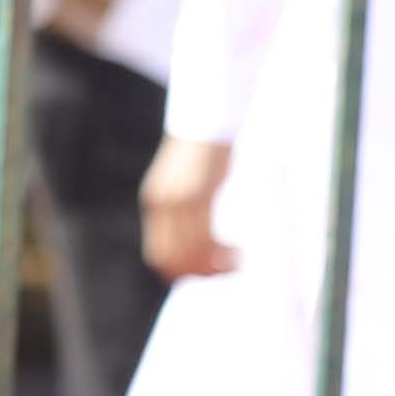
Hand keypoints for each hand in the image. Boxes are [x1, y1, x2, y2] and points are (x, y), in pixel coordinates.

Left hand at [142, 134, 233, 280]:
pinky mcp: (195, 194)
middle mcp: (160, 206)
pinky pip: (205, 236)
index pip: (159, 254)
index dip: (180, 271)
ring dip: (214, 265)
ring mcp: (176, 201)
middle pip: (173, 258)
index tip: (205, 274)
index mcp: (156, 205)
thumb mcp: (188, 183)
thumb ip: (187, 207)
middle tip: (227, 273)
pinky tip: (238, 252)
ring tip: (237, 264)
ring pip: (190, 251)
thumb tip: (200, 235)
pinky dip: (221, 252)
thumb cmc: (204, 151)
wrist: (207, 121)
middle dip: (199, 273)